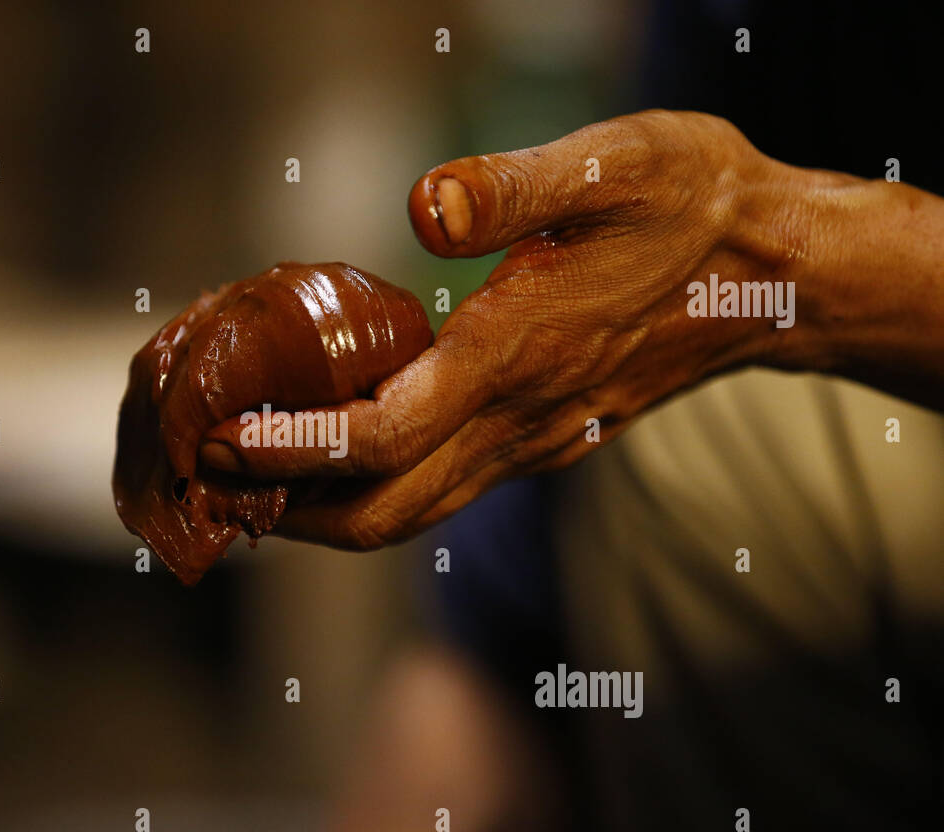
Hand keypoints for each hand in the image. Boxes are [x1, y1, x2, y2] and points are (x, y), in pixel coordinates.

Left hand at [200, 109, 943, 548]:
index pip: (384, 435)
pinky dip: (373, 489)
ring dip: (326, 511)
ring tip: (253, 480)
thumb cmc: (691, 206)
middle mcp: (518, 420)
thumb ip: (512, 189)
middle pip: (384, 511)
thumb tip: (422, 208)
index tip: (221, 440)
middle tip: (211, 479)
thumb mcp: (612, 166)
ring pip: (413, 513)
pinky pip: (442, 490)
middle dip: (290, 506)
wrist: (771, 272)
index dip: (295, 448)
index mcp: (517, 357)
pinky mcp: (541, 438)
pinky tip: (338, 450)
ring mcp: (531, 441)